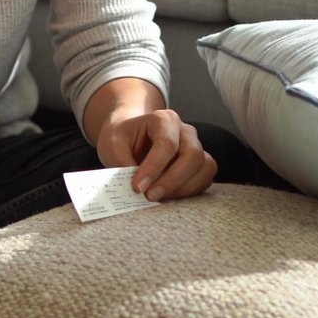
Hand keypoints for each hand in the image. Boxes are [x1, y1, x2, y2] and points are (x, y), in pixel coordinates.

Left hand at [95, 109, 217, 201]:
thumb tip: (137, 187)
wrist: (130, 136)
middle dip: (172, 180)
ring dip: (183, 188)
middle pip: (192, 155)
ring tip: (159, 197)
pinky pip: (205, 178)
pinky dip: (190, 191)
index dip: (154, 168)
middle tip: (150, 196)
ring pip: (204, 167)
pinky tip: (169, 196)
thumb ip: (122, 163)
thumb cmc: (122, 138)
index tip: (138, 187)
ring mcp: (195, 147)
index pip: (167, 144)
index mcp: (164, 119)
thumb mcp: (112, 144)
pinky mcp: (199, 164)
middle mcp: (185, 131)